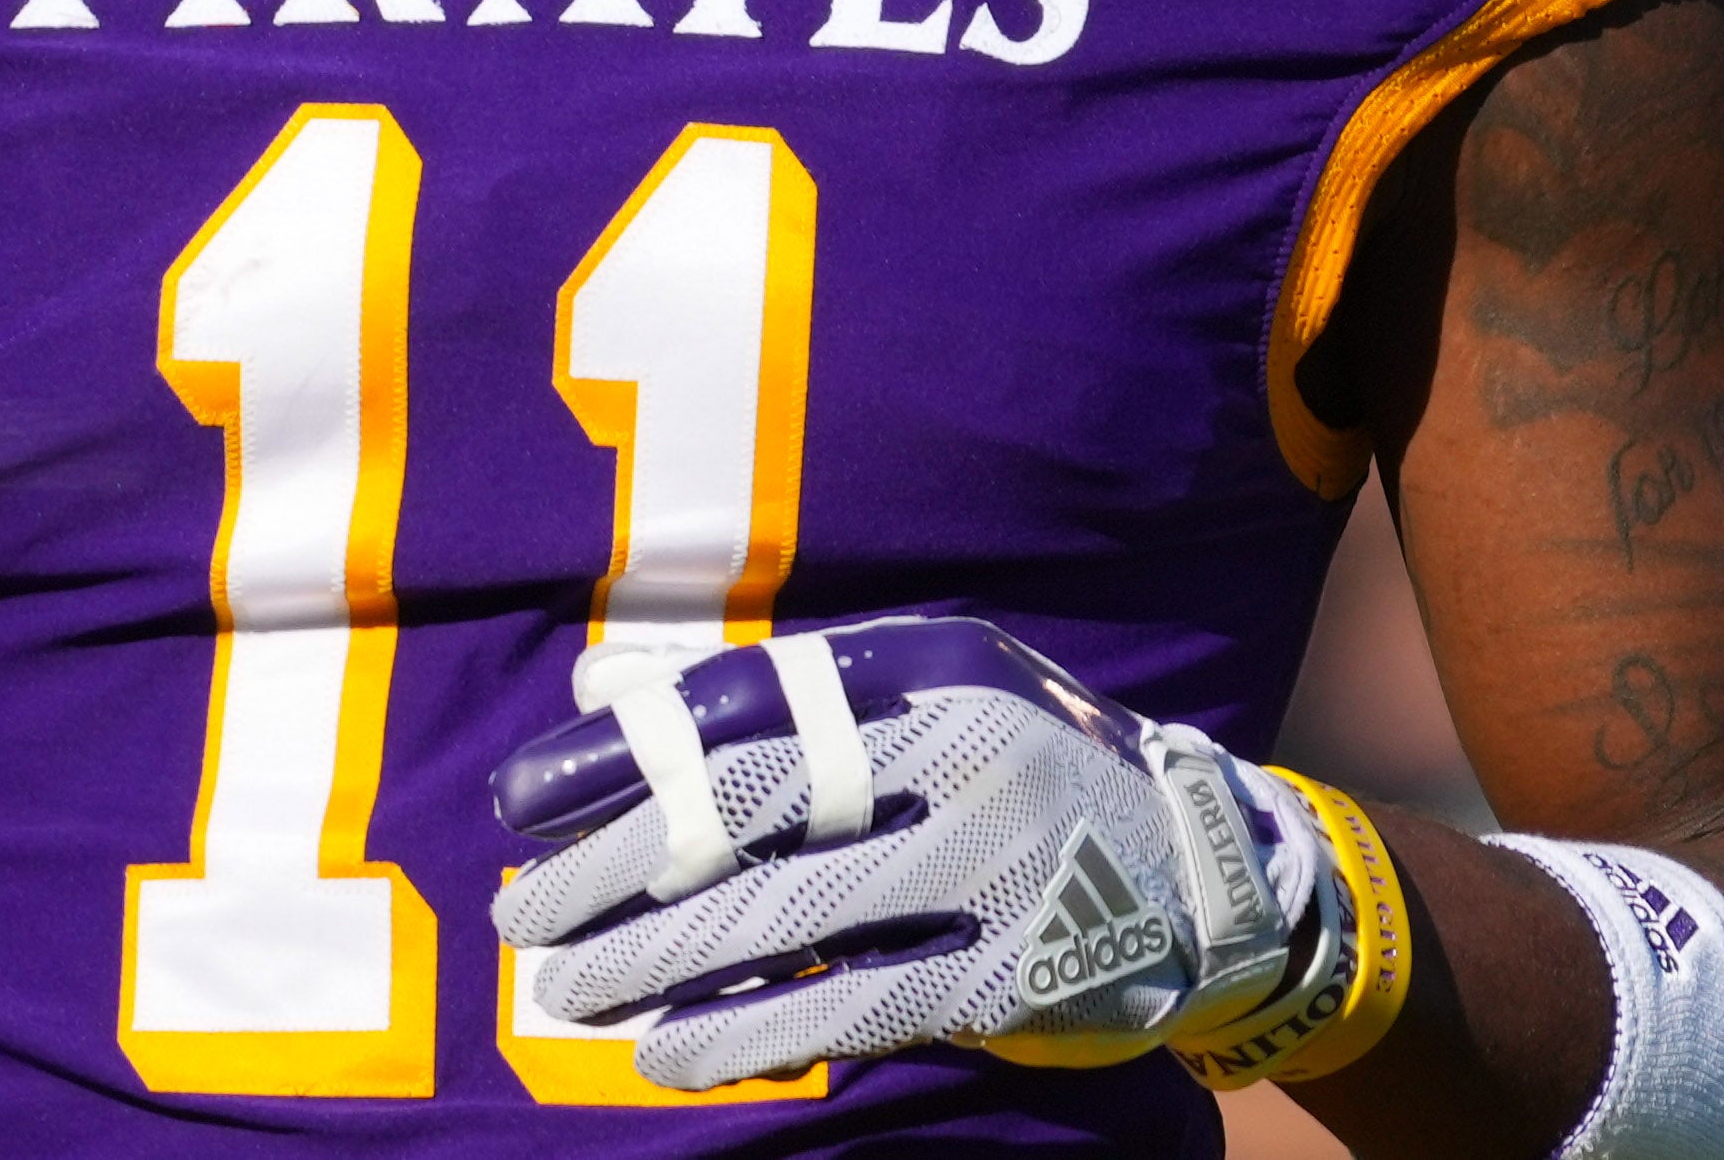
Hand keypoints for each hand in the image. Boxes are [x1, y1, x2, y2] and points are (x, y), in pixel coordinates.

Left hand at [486, 618, 1324, 1093]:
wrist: (1206, 872)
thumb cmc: (1023, 766)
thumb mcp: (923, 692)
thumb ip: (778, 695)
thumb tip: (606, 694)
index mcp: (921, 668)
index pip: (736, 703)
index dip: (619, 755)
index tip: (517, 800)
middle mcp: (955, 748)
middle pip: (745, 809)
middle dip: (615, 868)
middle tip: (522, 916)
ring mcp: (987, 862)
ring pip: (785, 915)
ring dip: (657, 963)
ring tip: (571, 993)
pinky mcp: (1008, 972)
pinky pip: (851, 1005)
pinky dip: (747, 1036)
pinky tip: (668, 1055)